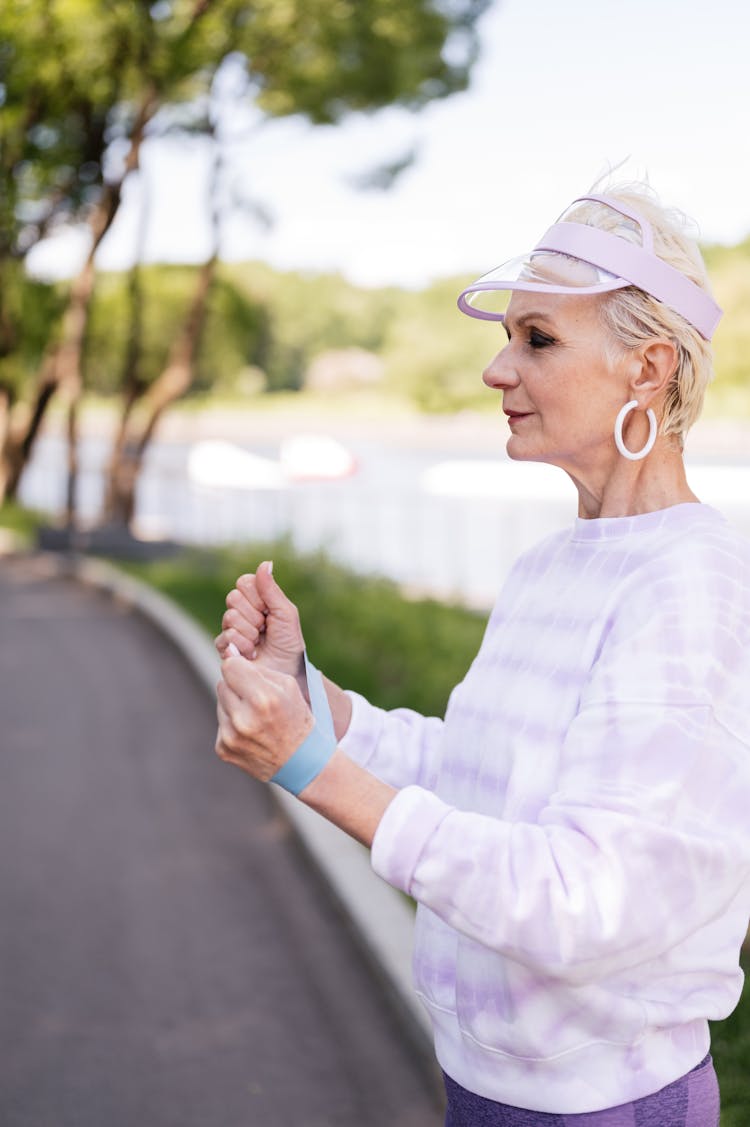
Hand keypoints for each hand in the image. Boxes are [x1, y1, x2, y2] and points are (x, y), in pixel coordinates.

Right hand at [215, 561, 304, 677]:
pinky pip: (226, 637)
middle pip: (233, 598)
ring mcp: (230, 629)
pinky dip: (243, 646)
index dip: (256, 596)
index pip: (244, 582)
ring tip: (259, 643)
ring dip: (250, 633)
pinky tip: (252, 653)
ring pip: (230, 618)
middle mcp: (241, 611)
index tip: (269, 610)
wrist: (286, 673)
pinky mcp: (224, 647)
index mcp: (256, 599)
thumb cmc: (289, 643)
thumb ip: (272, 589)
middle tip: (265, 628)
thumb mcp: (286, 613)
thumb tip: (266, 563)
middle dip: (254, 615)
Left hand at [215, 655, 312, 780]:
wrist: (301, 762)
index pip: (230, 666)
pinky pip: (220, 723)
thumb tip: (229, 653)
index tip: (247, 672)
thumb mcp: (288, 686)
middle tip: (256, 698)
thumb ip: (258, 668)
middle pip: (222, 683)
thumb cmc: (296, 717)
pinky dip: (232, 724)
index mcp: (263, 698)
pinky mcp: (223, 749)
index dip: (240, 666)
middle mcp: (243, 719)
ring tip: (255, 716)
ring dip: (234, 704)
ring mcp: (231, 736)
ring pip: (220, 702)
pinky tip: (251, 732)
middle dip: (238, 686)